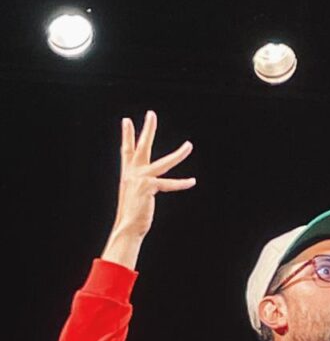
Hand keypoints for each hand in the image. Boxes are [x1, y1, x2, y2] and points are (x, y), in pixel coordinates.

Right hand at [112, 110, 194, 240]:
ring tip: (189, 145)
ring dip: (179, 154)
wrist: (128, 227)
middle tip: (151, 113)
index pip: (127, 150)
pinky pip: (169, 183)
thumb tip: (147, 187)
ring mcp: (141, 178)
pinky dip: (181, 183)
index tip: (127, 121)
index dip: (128, 135)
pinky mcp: (149, 187)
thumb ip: (139, 187)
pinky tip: (192, 181)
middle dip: (148, 129)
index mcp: (128, 173)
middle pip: (142, 146)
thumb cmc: (132, 215)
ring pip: (165, 163)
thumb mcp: (134, 196)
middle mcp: (133, 173)